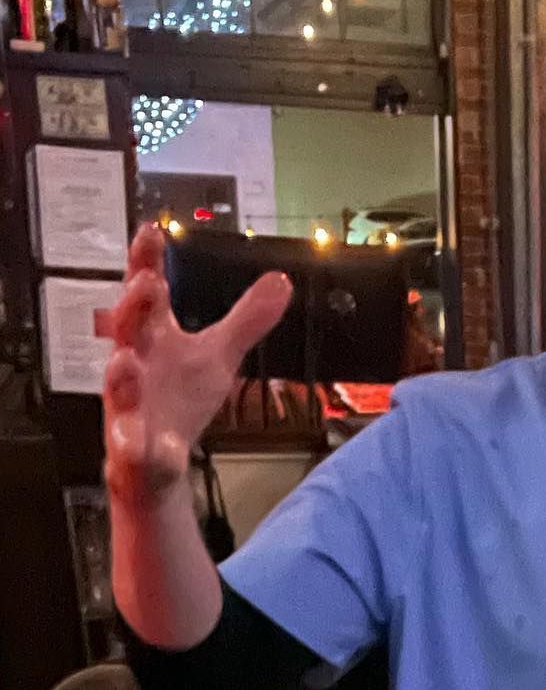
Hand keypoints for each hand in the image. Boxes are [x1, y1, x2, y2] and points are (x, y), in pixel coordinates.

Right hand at [98, 222, 291, 508]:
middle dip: (134, 306)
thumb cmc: (181, 397)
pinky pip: (129, 446)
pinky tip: (133, 439)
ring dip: (120, 373)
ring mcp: (129, 405)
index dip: (147, 261)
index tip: (152, 230)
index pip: (148, 293)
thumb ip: (247, 319)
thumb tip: (282, 280)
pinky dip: (131, 443)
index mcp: (154, 336)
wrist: (159, 458)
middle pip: (129, 329)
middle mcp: (135, 363)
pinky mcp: (132, 447)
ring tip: (126, 360)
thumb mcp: (219, 355)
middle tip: (147, 282)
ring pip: (119, 387)